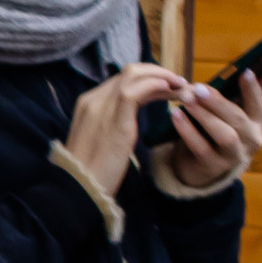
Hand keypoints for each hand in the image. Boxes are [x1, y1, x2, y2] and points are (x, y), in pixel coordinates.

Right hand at [63, 60, 196, 193]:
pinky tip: (170, 90)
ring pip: (133, 75)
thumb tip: (128, 121)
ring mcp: (102, 108)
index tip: (169, 88)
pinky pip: (135, 91)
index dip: (149, 79)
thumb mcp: (99, 140)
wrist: (79, 189)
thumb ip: (111, 123)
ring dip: (162, 77)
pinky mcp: (114, 121)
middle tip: (180, 84)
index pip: (123, 80)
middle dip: (158, 73)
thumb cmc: (91, 172)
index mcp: (89, 104)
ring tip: (182, 87)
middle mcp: (94, 100)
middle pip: (130, 73)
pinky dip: (155, 85)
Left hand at [159, 68, 261, 190]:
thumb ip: (252, 86)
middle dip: (217, 102)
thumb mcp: (234, 106)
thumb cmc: (220, 125)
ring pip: (224, 135)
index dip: (253, 89)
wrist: (201, 163)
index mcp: (258, 120)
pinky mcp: (213, 167)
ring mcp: (234, 156)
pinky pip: (201, 148)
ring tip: (185, 100)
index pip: (259, 103)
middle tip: (197, 88)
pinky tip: (176, 115)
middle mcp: (252, 139)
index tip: (246, 72)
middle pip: (238, 119)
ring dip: (204, 116)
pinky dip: (187, 130)